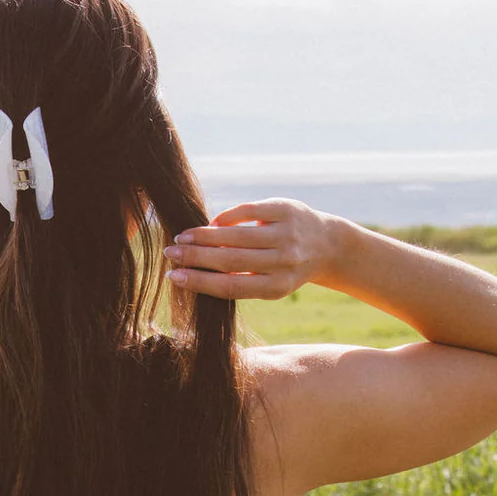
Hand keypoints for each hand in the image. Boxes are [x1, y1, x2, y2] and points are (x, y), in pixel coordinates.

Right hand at [163, 198, 340, 299]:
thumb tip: (192, 271)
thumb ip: (239, 279)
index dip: (199, 281)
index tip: (173, 276)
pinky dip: (226, 217)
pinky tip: (211, 223)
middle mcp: (284, 262)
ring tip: (183, 237)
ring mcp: (286, 235)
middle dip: (195, 257)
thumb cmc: (286, 267)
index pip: (230, 285)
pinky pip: (249, 212)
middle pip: (230, 260)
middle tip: (169, 253)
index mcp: (277, 286)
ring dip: (204, 236)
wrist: (327, 244)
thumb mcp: (269, 282)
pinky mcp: (286, 210)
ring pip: (237, 235)